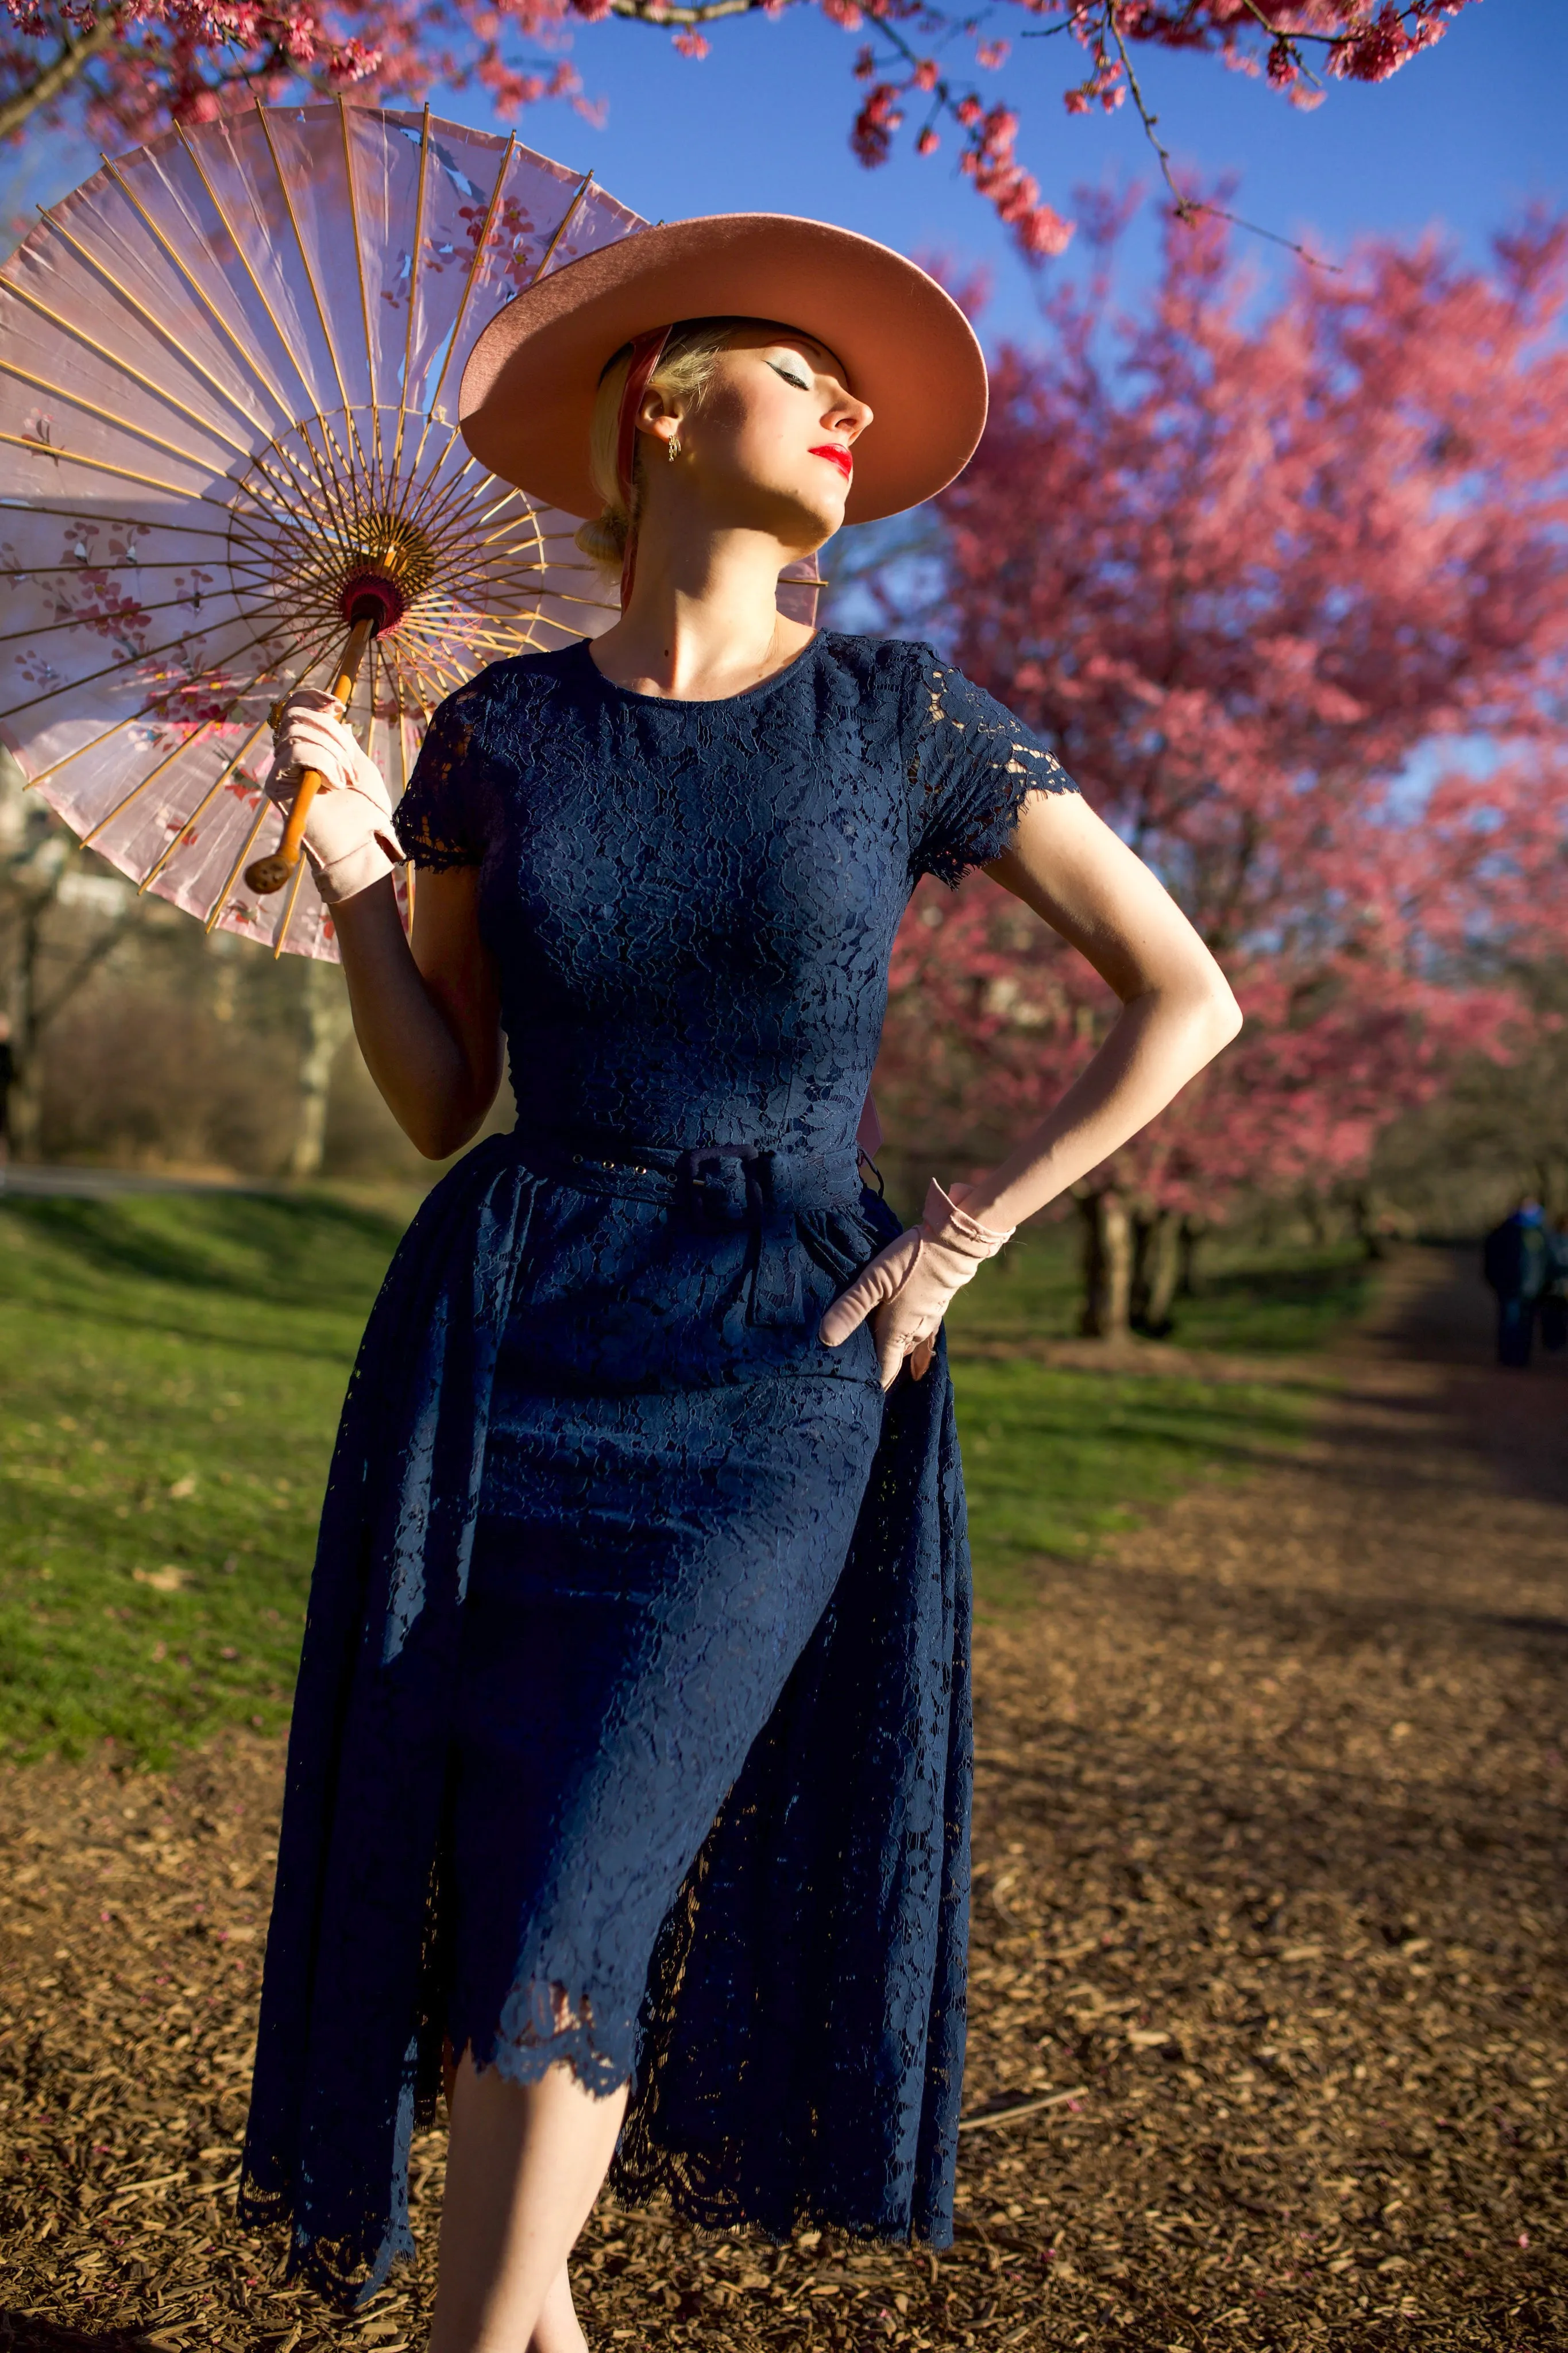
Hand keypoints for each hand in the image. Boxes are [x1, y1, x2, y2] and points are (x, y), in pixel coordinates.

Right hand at [266, 688, 403, 903]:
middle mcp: (289, 756)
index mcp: (308, 747)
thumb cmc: (365, 811)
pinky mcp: (277, 786)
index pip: (295, 707)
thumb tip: (330, 709)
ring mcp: (281, 771)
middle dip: (330, 732)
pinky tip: (334, 784)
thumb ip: (340, 737)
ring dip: (331, 752)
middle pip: (296, 716)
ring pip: (298, 733)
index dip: (312, 697)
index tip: (337, 704)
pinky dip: (322, 763)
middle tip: (349, 765)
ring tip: (344, 780)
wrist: (362, 844)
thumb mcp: (358, 763)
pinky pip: (295, 754)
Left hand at [819, 1178, 1013, 1388]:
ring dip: (893, 1356)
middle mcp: (913, 1334)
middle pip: (892, 1360)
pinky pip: (924, 1340)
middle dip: (878, 1370)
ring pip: (906, 1348)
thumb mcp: (874, 1281)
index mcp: (896, 1333)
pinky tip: (917, 1363)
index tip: (858, 1399)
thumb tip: (825, 1339)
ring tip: (877, 1366)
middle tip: (859, 1381)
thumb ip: (851, 1309)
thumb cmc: (910, 1262)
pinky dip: (916, 1353)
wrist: (952, 1245)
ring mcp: (927, 1322)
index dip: (871, 1386)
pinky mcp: (935, 1309)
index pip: (883, 1371)